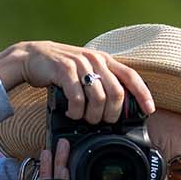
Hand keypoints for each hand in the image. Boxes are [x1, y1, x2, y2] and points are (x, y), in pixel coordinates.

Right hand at [0, 40, 155, 122]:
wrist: (31, 57)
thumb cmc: (59, 69)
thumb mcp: (84, 71)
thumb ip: (100, 81)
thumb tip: (117, 105)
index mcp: (104, 60)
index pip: (131, 76)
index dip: (143, 94)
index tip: (149, 110)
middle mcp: (95, 60)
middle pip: (117, 93)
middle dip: (112, 113)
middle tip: (104, 122)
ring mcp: (80, 64)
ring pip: (99, 97)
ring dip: (94, 115)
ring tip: (86, 119)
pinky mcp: (64, 70)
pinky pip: (77, 97)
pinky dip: (76, 111)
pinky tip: (72, 114)